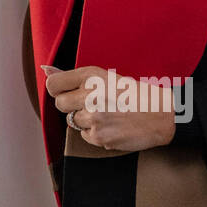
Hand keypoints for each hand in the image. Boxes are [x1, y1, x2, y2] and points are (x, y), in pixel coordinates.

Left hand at [42, 64, 176, 151]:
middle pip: (60, 104)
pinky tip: (112, 126)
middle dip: (71, 106)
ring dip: (85, 121)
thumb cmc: (135, 95)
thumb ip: (74, 77)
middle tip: (92, 104)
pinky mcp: (99, 137)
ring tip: (107, 115)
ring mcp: (94, 118)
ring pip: (73, 121)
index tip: (66, 91)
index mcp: (92, 76)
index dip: (58, 89)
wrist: (161, 115)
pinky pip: (85, 136)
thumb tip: (45, 70)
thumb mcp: (107, 78)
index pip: (53, 83)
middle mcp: (91, 95)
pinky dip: (96, 134)